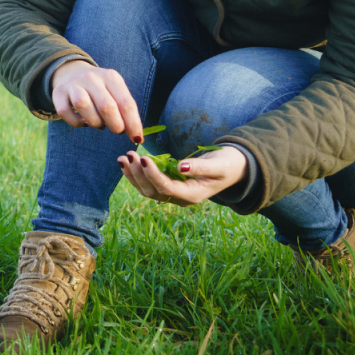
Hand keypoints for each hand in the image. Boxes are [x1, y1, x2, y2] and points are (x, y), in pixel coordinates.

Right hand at [51, 60, 143, 142]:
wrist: (72, 72)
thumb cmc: (100, 89)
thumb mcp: (114, 90)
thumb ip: (125, 109)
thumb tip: (136, 136)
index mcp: (111, 77)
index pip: (126, 103)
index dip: (133, 124)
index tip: (137, 138)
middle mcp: (92, 77)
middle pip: (106, 106)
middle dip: (115, 125)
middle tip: (117, 130)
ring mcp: (73, 84)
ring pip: (84, 106)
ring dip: (95, 123)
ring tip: (100, 125)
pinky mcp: (58, 93)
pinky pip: (65, 112)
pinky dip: (76, 123)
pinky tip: (83, 122)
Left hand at [117, 145, 247, 205]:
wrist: (231, 169)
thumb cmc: (227, 165)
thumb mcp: (218, 164)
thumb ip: (200, 166)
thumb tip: (180, 167)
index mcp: (193, 195)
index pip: (167, 188)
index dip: (153, 175)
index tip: (143, 158)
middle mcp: (181, 199)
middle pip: (153, 192)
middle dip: (138, 174)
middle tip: (129, 155)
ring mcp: (174, 195)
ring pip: (147, 190)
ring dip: (133, 175)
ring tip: (123, 158)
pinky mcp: (169, 187)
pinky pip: (148, 184)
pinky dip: (136, 174)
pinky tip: (127, 163)